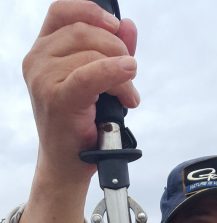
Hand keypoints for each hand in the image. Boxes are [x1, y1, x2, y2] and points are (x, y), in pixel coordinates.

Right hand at [22, 0, 138, 179]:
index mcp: (43, 50)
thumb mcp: (97, 81)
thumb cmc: (79, 126)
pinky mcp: (56, 98)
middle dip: (116, 49)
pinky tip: (128, 77)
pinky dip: (113, 73)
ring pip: (92, 54)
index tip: (116, 27)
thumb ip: (111, 51)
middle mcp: (37, 60)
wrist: (67, 165)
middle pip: (84, 32)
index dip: (92, 12)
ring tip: (128, 96)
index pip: (63, 12)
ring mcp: (43, 78)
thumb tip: (128, 26)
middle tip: (130, 74)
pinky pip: (89, 75)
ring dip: (121, 72)